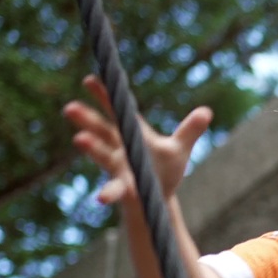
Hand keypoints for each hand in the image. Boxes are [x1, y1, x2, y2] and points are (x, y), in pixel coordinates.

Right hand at [63, 74, 211, 206]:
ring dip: (91, 148)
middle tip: (70, 108)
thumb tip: (207, 112)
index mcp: (134, 133)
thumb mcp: (179, 149)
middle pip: (102, 129)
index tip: (90, 79)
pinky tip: (102, 198)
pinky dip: (110, 192)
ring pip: (102, 155)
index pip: (118, 111)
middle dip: (87, 119)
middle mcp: (121, 148)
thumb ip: (190, 131)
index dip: (105, 96)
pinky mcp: (124, 188)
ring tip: (78, 139)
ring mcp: (119, 167)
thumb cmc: (166, 169)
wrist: (157, 198)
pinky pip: (115, 189)